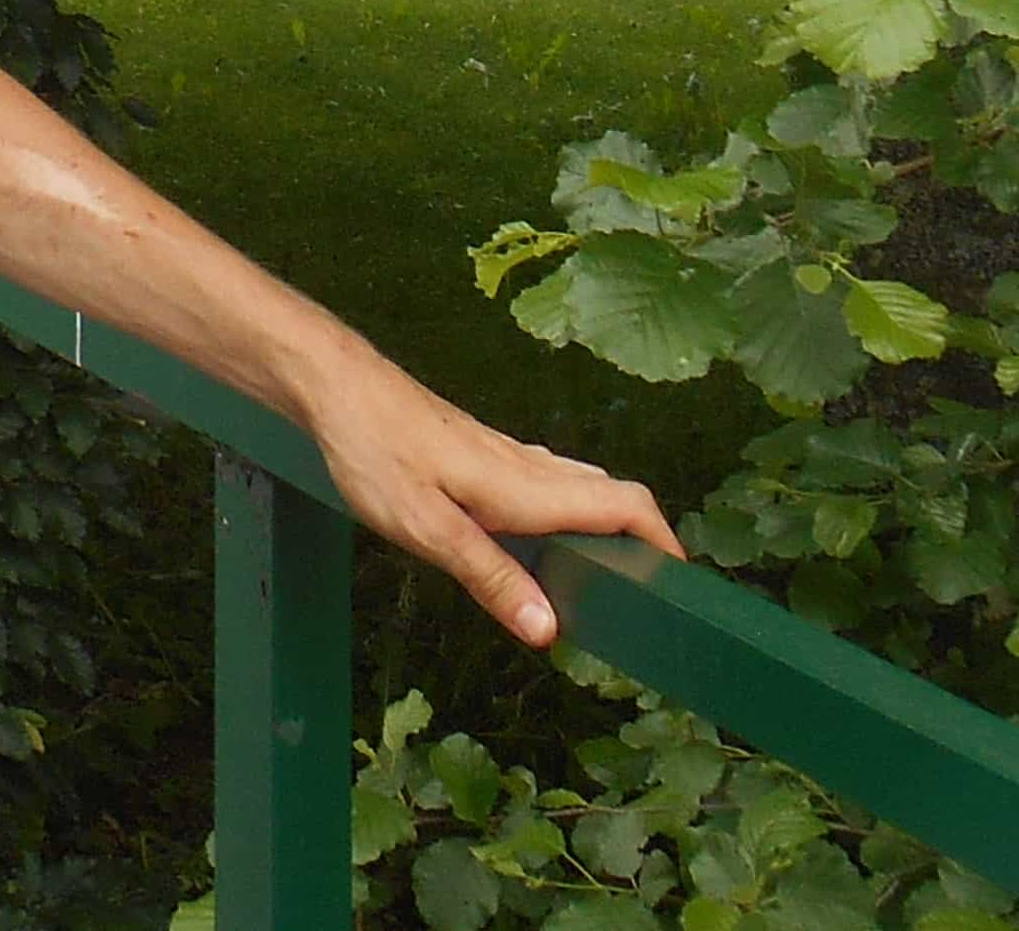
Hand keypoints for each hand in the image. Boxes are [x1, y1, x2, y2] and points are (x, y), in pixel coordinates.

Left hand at [300, 351, 680, 645]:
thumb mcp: (427, 528)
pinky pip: (547, 481)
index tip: (683, 587)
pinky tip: (541, 537)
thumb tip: (550, 631)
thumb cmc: (375, 452)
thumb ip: (490, 577)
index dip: (664, 542)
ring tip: (602, 580)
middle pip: (612, 496)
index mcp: (528, 488)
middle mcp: (528, 467)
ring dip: (606, 526)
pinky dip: (569, 511)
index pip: (626, 504)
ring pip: (580, 486)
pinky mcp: (481, 451)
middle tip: (644, 599)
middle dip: (642, 542)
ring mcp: (505, 454)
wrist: (335, 387)